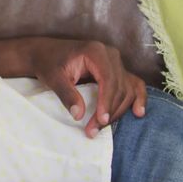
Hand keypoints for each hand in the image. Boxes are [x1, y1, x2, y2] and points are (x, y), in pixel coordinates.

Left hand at [30, 39, 146, 137]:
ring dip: (118, 110)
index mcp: (95, 51)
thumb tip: (79, 115)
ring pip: (126, 89)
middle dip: (109, 110)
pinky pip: (132, 83)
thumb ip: (66, 95)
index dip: (107, 101)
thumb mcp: (53, 78)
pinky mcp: (116, 70)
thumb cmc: (48, 63)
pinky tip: (138, 112)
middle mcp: (110, 54)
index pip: (108, 79)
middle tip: (93, 130)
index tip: (101, 120)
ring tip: (101, 127)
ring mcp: (115, 62)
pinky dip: (138, 97)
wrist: (44, 53)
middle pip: (119, 86)